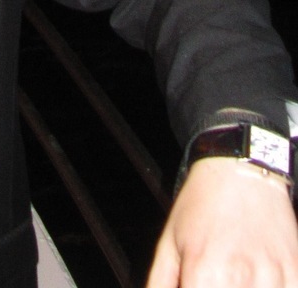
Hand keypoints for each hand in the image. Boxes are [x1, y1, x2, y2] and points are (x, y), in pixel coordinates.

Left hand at [145, 157, 297, 286]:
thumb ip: (161, 285)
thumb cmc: (201, 205)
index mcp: (204, 273)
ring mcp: (274, 276)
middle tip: (210, 283)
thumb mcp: (169, 243)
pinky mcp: (296, 272)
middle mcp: (241, 278)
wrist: (240, 169)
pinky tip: (256, 281)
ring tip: (232, 279)